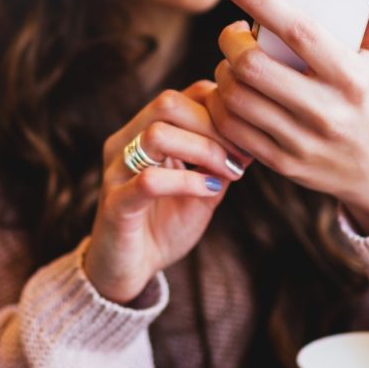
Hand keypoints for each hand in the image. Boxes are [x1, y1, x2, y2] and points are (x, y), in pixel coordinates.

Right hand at [84, 81, 250, 303]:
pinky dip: (187, 181)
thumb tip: (253, 136)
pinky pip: (149, 180)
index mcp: (142, 132)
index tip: (246, 136)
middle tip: (240, 155)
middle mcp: (124, 142)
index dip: (219, 107)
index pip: (182, 94)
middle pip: (168, 103)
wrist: (128, 272)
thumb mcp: (201, 189)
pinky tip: (208, 191)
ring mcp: (116, 171)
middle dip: (214, 125)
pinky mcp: (115, 204)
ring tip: (227, 172)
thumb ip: (219, 162)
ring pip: (157, 134)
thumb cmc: (163, 226)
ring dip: (203, 150)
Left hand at [206, 0, 368, 234]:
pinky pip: (233, 130)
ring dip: (223, 72)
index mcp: (352, 79)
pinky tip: (230, 92)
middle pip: (254, 67)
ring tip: (232, 63)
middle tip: (235, 34)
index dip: (259, 1)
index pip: (298, 31)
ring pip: (237, 98)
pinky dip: (222, 105)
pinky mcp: (283, 163)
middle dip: (231, 42)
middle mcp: (327, 112)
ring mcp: (302, 142)